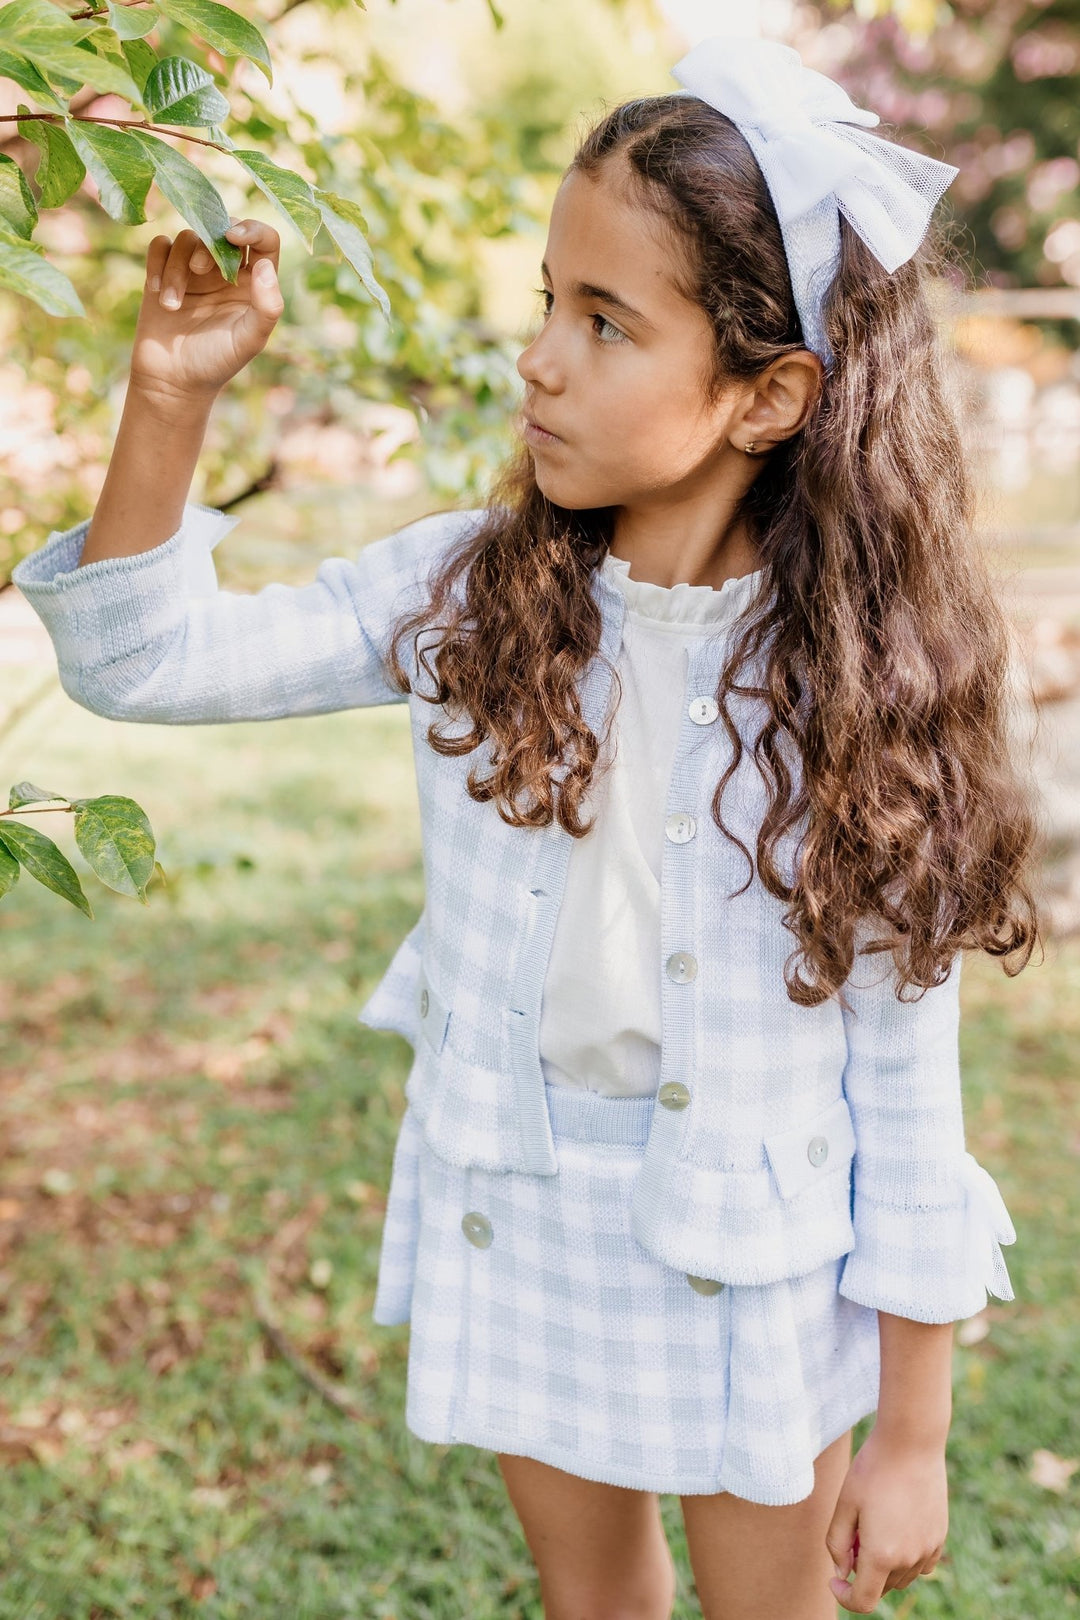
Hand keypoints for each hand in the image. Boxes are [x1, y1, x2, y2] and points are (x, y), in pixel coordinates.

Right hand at [129, 218, 284, 407]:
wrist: (173, 380)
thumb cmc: (216, 362)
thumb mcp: (249, 340)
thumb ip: (267, 307)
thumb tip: (265, 266)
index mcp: (254, 283)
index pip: (264, 240)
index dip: (252, 228)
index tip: (233, 237)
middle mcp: (226, 271)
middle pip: (222, 227)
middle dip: (209, 243)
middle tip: (200, 271)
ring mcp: (193, 271)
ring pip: (187, 238)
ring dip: (177, 268)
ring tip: (172, 306)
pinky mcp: (164, 272)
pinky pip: (159, 245)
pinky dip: (157, 264)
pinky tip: (158, 294)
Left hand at [824, 1426, 947, 1613]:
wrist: (911, 1443)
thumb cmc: (872, 1470)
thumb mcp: (844, 1504)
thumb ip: (837, 1544)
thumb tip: (843, 1573)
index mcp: (881, 1555)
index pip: (863, 1601)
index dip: (845, 1596)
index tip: (835, 1579)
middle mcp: (908, 1560)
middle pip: (881, 1586)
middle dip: (863, 1570)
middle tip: (854, 1532)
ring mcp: (927, 1550)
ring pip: (901, 1577)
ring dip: (884, 1564)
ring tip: (875, 1523)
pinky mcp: (939, 1537)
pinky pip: (920, 1564)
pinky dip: (906, 1558)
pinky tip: (897, 1528)